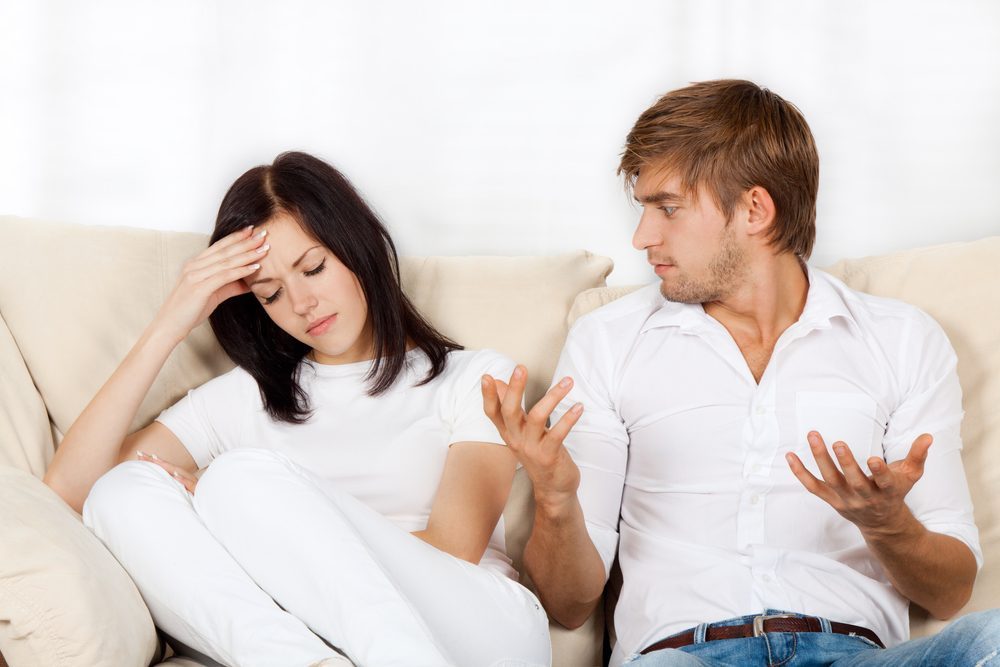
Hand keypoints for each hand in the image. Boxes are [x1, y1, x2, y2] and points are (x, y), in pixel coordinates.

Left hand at [136, 451, 198, 493]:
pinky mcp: (196, 488)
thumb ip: (171, 486)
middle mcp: (184, 476)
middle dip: (154, 460)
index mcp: (179, 476)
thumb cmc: (195, 496)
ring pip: (178, 472)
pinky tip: (175, 476)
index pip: (163, 467)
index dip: (151, 461)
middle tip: (140, 454)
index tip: (139, 455)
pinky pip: (188, 483)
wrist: (211, 500)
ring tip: (154, 460)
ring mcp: (190, 481)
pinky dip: (182, 479)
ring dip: (167, 466)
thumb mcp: (181, 491)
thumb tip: (158, 484)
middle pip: (167, 466)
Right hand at [152, 225, 269, 344]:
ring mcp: (195, 275)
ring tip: (264, 249)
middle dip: (246, 241)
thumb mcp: (213, 295)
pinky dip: (241, 271)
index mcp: (195, 264)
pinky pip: (224, 276)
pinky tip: (255, 267)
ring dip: (247, 254)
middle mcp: (194, 266)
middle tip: (264, 233)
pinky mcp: (199, 288)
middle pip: (225, 250)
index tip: (252, 230)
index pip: (219, 246)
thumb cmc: (189, 310)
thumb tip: (250, 283)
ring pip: (226, 261)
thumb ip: (230, 286)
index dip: (236, 237)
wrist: (169, 326)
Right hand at [481, 365, 583, 509]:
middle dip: (515, 389)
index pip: (492, 413)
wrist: (553, 489)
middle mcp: (517, 440)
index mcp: (508, 433)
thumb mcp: (522, 432)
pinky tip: (578, 407)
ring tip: (568, 382)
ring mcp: (532, 449)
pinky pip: (558, 434)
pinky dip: (569, 418)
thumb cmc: (539, 455)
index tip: (486, 376)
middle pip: (509, 412)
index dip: (488, 396)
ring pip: (537, 418)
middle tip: (521, 367)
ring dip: (553, 397)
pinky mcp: (549, 456)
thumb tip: (500, 383)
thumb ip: (512, 408)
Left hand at [786, 431, 931, 533]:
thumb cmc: (895, 492)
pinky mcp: (831, 500)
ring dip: (820, 458)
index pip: (884, 483)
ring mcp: (845, 500)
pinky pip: (812, 487)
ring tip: (813, 435)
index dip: (879, 472)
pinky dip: (799, 472)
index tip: (874, 459)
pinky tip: (790, 456)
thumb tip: (928, 436)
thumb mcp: (910, 476)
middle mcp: (865, 498)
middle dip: (846, 463)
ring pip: (830, 480)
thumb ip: (918, 456)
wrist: (882, 523)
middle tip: (838, 442)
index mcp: (886, 492)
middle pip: (853, 481)